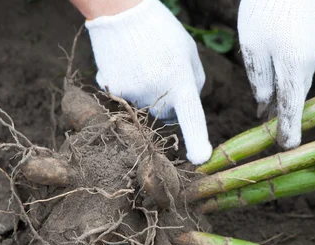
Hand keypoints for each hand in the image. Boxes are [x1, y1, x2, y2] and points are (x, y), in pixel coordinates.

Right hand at [85, 0, 212, 164]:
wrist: (122, 11)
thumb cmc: (162, 32)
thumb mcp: (188, 54)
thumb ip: (193, 83)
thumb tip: (186, 109)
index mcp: (181, 81)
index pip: (192, 117)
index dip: (197, 141)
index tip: (200, 159)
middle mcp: (157, 93)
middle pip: (166, 114)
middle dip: (168, 101)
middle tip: (161, 70)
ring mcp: (133, 93)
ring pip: (145, 107)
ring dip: (147, 93)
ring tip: (142, 63)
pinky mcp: (113, 90)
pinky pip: (125, 97)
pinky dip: (126, 85)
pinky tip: (126, 64)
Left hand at [238, 0, 314, 148]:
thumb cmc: (263, 12)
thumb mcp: (253, 49)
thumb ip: (259, 81)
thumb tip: (264, 106)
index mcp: (293, 67)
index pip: (292, 108)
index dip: (288, 129)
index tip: (287, 147)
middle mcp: (309, 63)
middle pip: (296, 97)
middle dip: (286, 115)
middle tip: (275, 133)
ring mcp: (314, 51)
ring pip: (299, 82)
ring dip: (286, 96)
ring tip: (270, 110)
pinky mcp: (314, 42)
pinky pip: (301, 68)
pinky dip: (290, 79)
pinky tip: (278, 79)